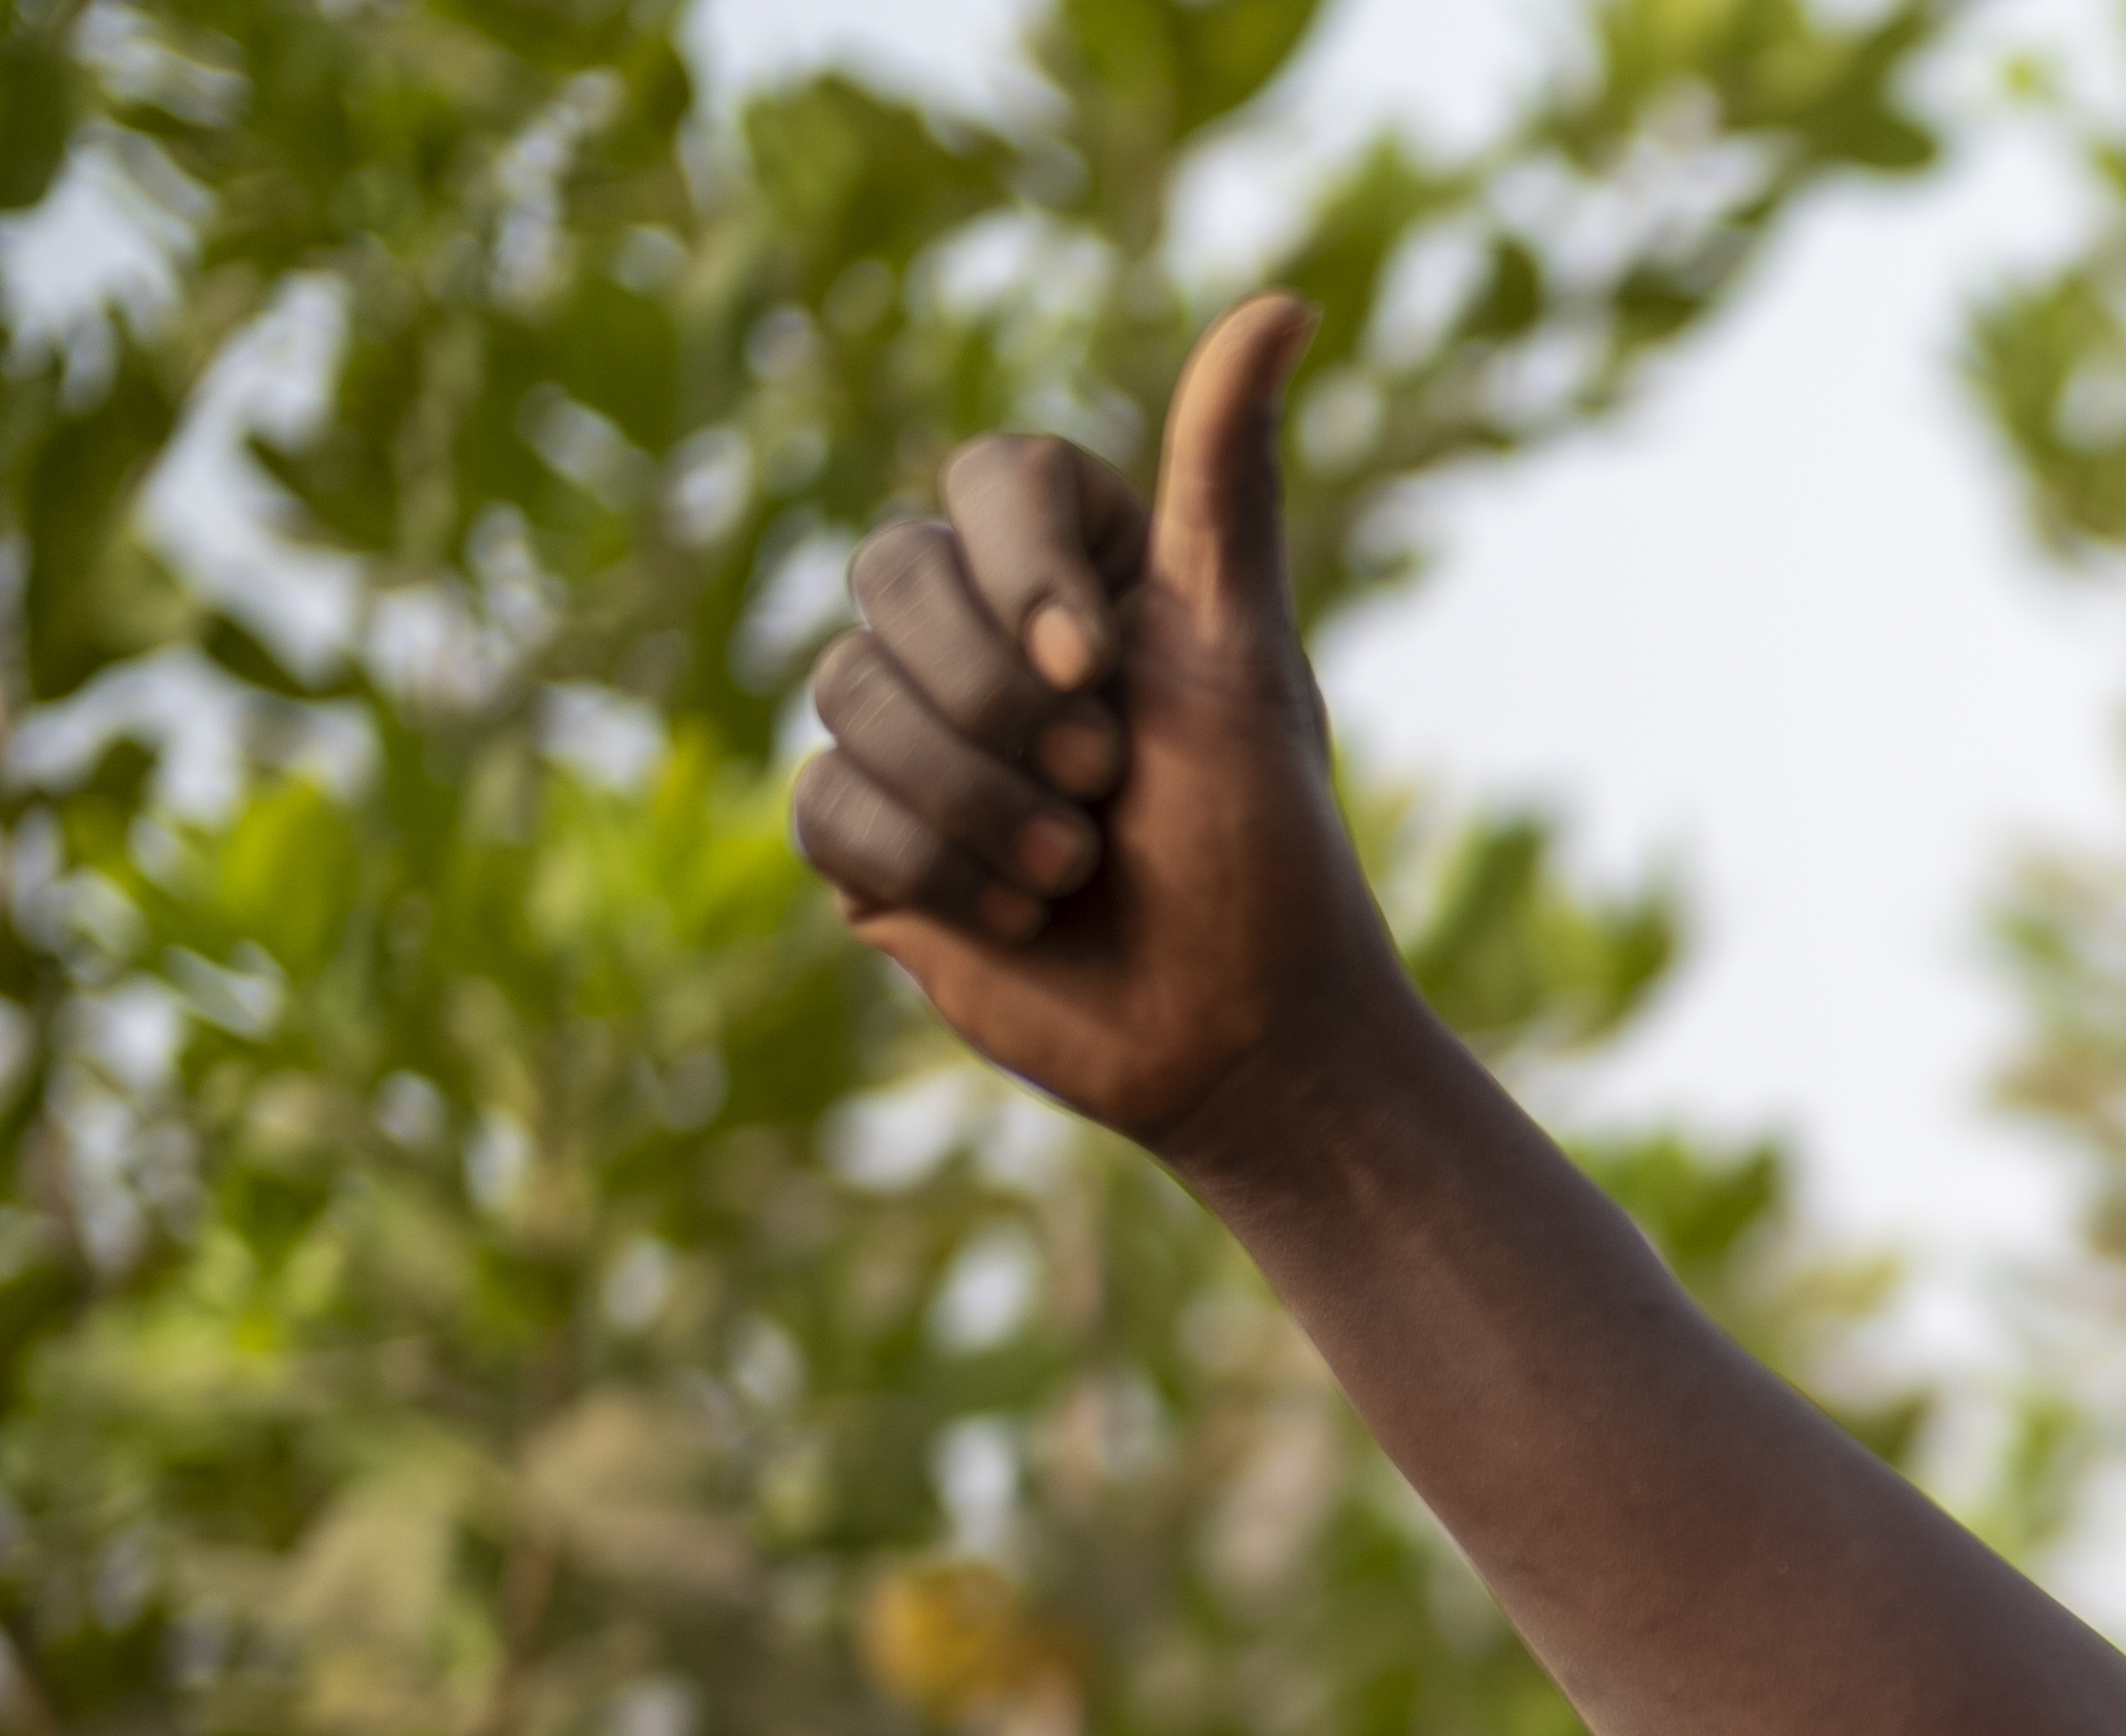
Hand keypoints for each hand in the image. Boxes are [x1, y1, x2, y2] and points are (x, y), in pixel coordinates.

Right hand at [791, 296, 1410, 1158]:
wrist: (1243, 1031)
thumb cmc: (1264, 842)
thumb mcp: (1244, 647)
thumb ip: (1228, 476)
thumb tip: (1289, 301)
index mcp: (1072, 572)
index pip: (985, 477)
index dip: (1028, 571)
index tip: (1110, 671)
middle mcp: (979, 638)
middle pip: (891, 575)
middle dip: (1002, 698)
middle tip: (1107, 787)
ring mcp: (912, 737)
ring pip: (848, 693)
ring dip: (978, 797)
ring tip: (1077, 866)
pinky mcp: (868, 843)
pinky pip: (824, 804)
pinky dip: (931, 865)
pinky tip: (1020, 916)